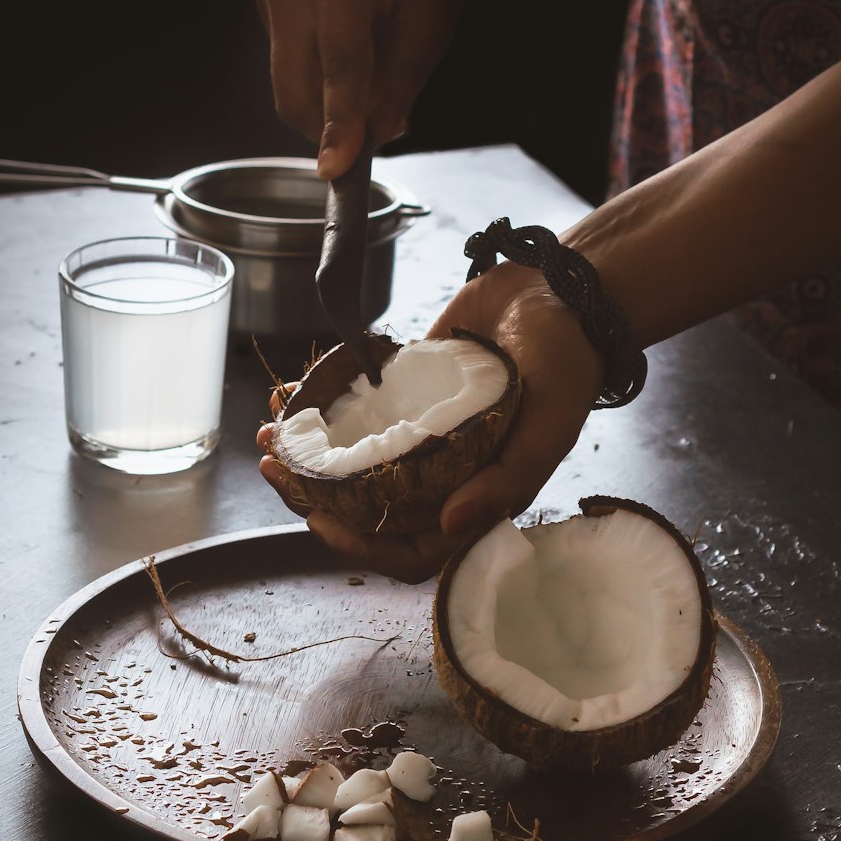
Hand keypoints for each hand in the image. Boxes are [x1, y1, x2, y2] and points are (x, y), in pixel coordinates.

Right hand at [256, 0, 465, 178]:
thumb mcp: (432, 21)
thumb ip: (401, 82)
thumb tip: (375, 136)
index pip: (339, 70)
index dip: (339, 127)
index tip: (336, 172)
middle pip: (297, 92)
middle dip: (332, 126)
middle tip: (383, 126)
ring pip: (290, 87)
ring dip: (329, 103)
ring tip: (376, 68)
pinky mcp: (269, 4)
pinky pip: (291, 67)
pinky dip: (321, 80)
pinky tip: (355, 46)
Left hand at [257, 262, 604, 582]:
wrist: (561, 292)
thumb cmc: (567, 365)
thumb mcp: (547, 427)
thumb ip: (505, 481)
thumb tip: (449, 525)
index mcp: (476, 496)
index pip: (410, 548)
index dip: (361, 545)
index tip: (318, 518)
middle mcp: (442, 473)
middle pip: (367, 506)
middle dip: (313, 492)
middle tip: (275, 465)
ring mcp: (420, 432)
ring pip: (352, 459)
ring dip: (307, 450)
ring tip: (273, 428)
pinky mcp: (406, 391)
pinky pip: (355, 410)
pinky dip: (321, 404)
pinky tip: (292, 390)